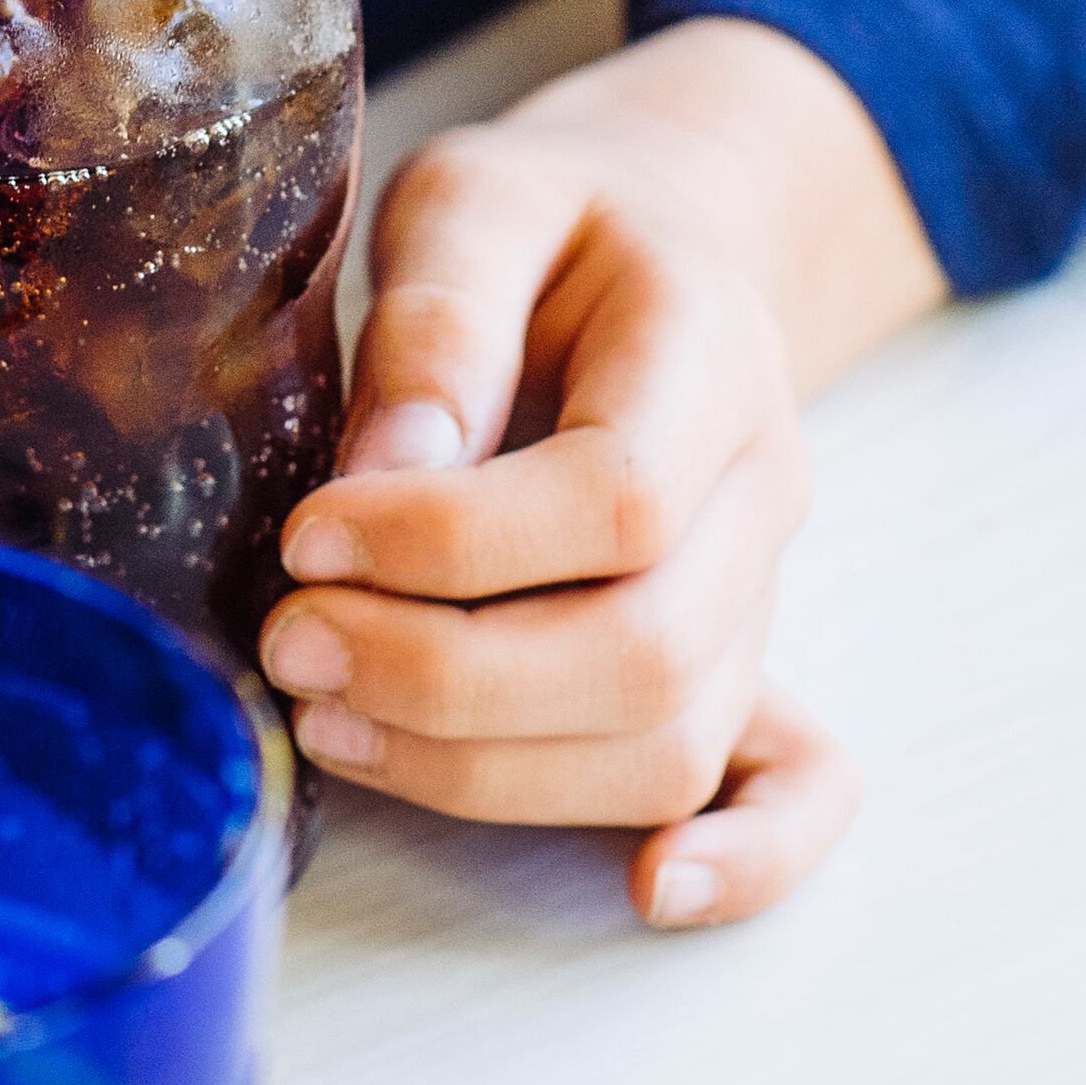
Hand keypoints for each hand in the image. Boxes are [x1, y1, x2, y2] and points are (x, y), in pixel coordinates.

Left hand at [260, 19, 942, 929]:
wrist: (663, 237)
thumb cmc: (552, 223)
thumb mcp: (480, 193)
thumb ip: (441, 309)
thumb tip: (391, 472)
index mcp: (712, 349)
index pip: (615, 501)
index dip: (448, 545)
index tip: (310, 534)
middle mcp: (763, 487)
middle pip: (646, 651)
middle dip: (443, 675)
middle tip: (290, 637)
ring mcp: (760, 588)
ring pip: (665, 741)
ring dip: (487, 767)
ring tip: (331, 712)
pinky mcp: (742, 657)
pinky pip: (795, 785)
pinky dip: (745, 859)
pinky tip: (646, 890)